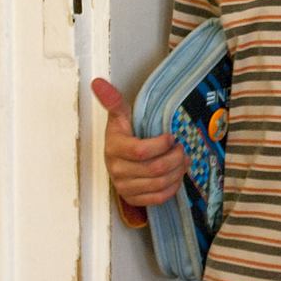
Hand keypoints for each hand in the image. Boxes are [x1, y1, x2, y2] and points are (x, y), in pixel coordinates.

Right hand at [91, 78, 189, 206]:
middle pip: (154, 168)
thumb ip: (112, 100)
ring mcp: (124, 186)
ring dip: (177, 171)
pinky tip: (176, 175)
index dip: (161, 144)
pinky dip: (172, 187)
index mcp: (114, 148)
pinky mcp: (133, 199)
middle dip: (175, 157)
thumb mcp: (120, 115)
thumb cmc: (124, 134)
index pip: (140, 151)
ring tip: (183, 160)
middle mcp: (117, 170)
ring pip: (158, 183)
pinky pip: (157, 198)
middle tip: (183, 148)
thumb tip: (97, 82)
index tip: (171, 136)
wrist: (119, 157)